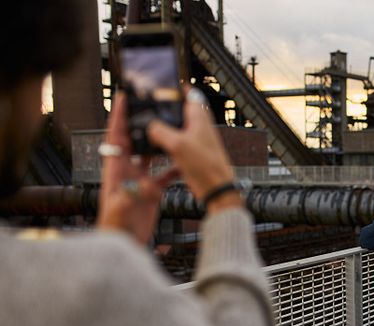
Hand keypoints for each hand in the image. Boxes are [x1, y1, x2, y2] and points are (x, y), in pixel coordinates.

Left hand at [97, 94, 179, 243]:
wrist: (123, 244)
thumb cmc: (115, 227)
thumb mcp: (121, 209)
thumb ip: (131, 194)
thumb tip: (144, 183)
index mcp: (115, 170)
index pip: (116, 137)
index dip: (119, 117)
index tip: (123, 98)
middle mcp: (126, 170)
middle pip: (133, 139)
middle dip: (139, 121)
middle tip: (150, 105)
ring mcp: (138, 180)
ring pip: (149, 154)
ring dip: (158, 141)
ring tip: (170, 128)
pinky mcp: (150, 191)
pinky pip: (164, 174)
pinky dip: (174, 167)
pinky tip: (184, 163)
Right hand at [147, 87, 240, 213]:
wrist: (216, 189)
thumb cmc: (206, 166)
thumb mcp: (177, 145)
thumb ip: (160, 131)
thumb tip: (149, 126)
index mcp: (199, 117)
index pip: (190, 93)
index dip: (177, 87)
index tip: (165, 81)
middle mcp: (199, 126)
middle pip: (181, 109)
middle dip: (168, 106)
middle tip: (152, 103)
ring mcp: (197, 139)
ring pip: (178, 126)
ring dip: (166, 125)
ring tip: (150, 123)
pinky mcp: (193, 153)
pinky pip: (177, 142)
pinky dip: (167, 141)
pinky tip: (156, 146)